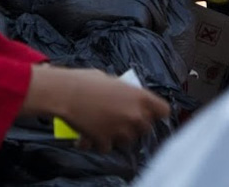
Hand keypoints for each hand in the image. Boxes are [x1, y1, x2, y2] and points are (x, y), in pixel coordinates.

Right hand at [22, 66, 169, 152]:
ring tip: (104, 125)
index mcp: (140, 97)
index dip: (157, 112)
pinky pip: (108, 147)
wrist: (64, 93)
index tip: (150, 112)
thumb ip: (125, 91)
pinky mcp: (105, 142)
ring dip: (118, 135)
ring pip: (128, 140)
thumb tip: (127, 96)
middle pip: (146, 128)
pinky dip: (100, 142)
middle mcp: (135, 115)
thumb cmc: (85, 81)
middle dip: (135, 125)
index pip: (164, 110)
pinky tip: (91, 133)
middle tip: (121, 118)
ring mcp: (121, 130)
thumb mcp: (111, 80)